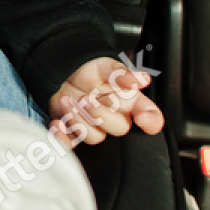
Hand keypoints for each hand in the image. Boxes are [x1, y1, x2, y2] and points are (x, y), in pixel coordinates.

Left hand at [47, 56, 163, 149]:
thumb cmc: (87, 69)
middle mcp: (116, 116)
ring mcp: (96, 126)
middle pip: (120, 128)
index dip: (151, 120)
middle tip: (86, 98)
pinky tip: (58, 123)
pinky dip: (63, 137)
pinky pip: (72, 144)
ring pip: (95, 137)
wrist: (61, 70)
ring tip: (66, 99)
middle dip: (101, 113)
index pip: (150, 115)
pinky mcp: (75, 132)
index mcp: (130, 101)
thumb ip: (122, 73)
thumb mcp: (105, 66)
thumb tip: (142, 79)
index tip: (143, 118)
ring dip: (78, 119)